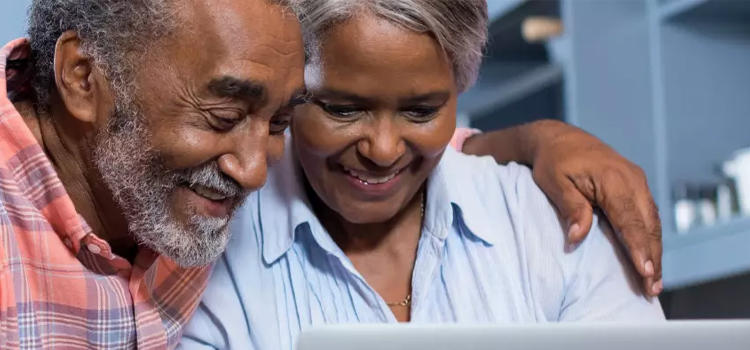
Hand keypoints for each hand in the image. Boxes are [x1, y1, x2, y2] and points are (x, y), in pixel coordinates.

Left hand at [527, 120, 662, 296]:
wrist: (560, 138)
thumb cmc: (554, 161)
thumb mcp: (554, 183)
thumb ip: (571, 208)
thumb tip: (576, 237)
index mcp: (613, 179)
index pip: (630, 220)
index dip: (639, 248)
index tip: (645, 272)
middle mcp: (632, 179)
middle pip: (648, 224)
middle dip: (653, 257)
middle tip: (652, 289)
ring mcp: (637, 181)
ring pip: (652, 221)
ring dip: (655, 251)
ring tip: (654, 281)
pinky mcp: (636, 185)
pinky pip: (648, 215)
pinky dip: (650, 236)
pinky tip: (649, 256)